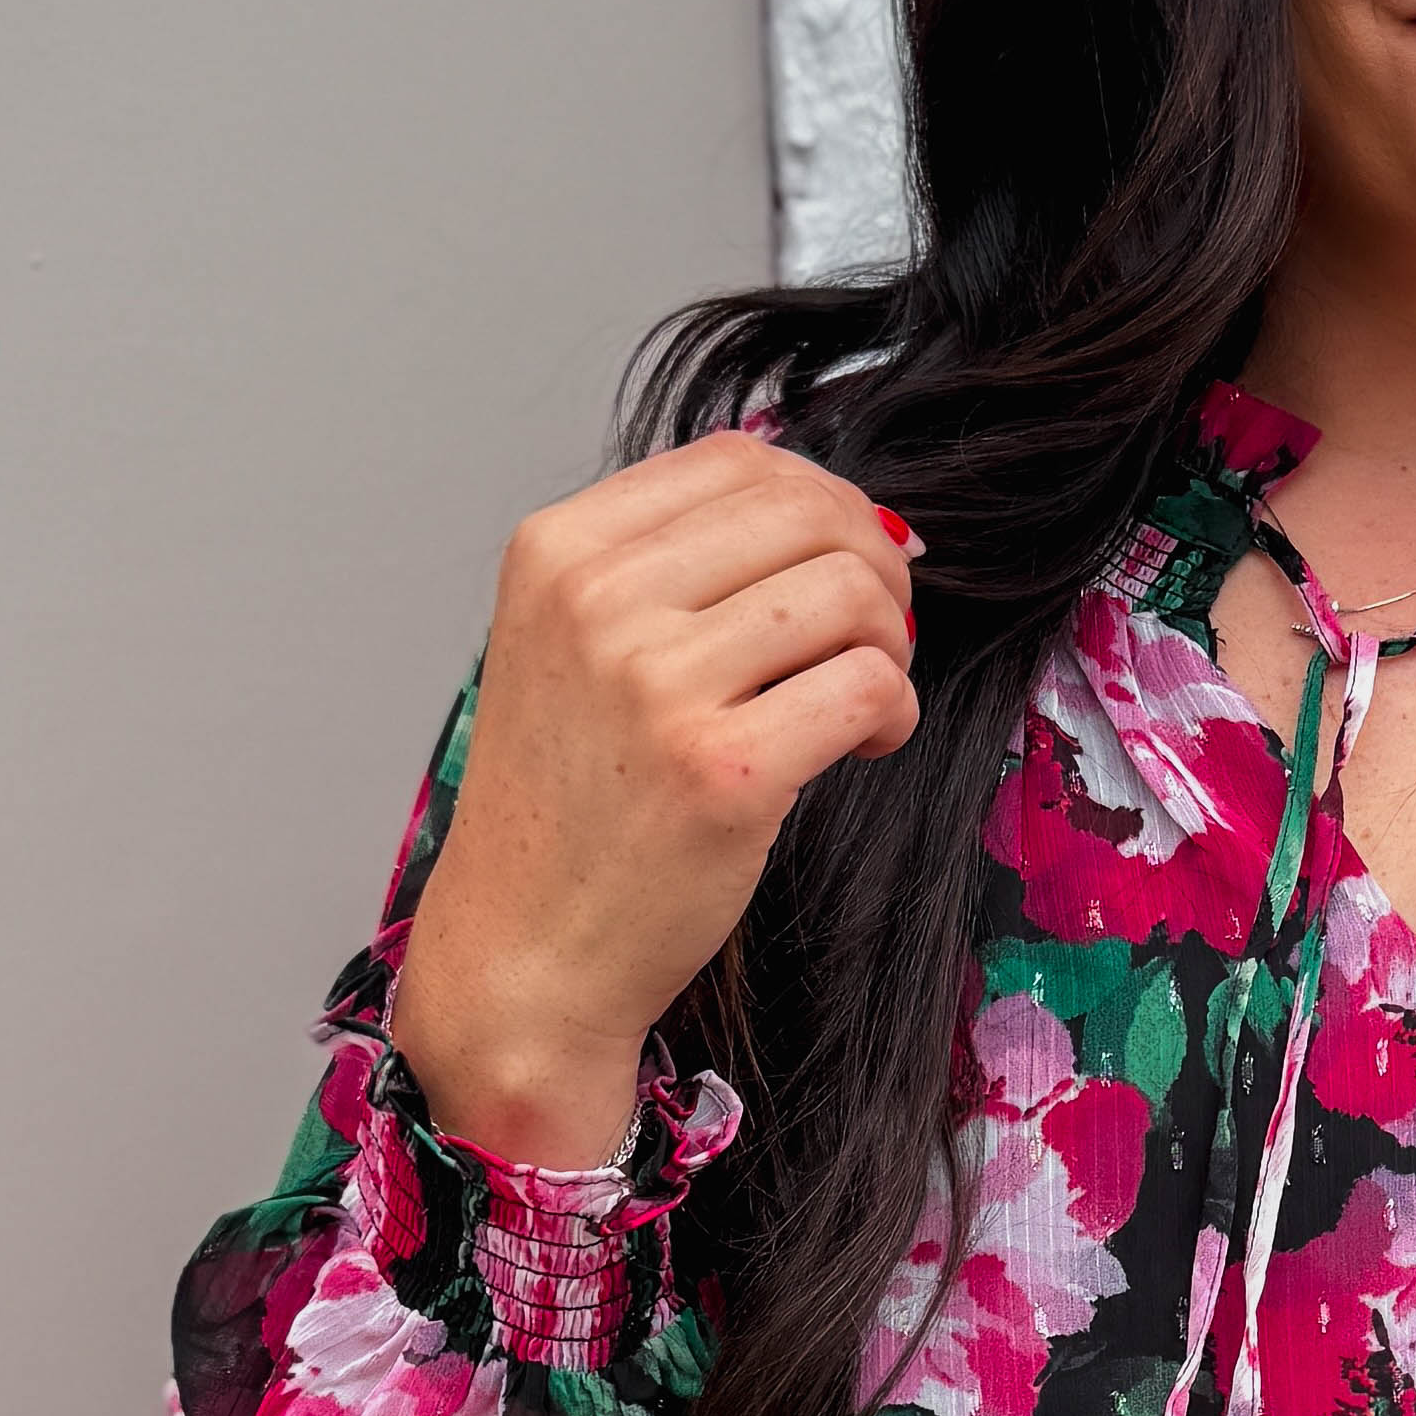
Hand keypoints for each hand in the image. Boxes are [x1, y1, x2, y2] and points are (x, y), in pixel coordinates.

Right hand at [390, 432, 923, 1160]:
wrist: (522, 954)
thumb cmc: (569, 808)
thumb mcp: (575, 645)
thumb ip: (677, 566)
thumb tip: (846, 514)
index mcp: (558, 550)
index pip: (739, 460)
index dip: (823, 502)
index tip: (843, 565)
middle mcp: (598, 600)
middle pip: (807, 512)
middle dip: (873, 568)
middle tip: (876, 637)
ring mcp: (656, 684)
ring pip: (850, 592)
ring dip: (889, 644)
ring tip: (861, 700)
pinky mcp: (723, 771)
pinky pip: (869, 687)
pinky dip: (893, 714)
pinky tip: (861, 747)